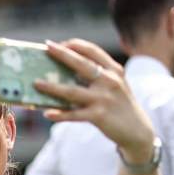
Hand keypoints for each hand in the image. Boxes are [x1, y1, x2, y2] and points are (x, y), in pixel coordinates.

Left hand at [35, 39, 156, 161]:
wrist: (137, 131)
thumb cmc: (119, 106)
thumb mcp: (114, 86)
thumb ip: (97, 76)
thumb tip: (64, 73)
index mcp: (114, 70)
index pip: (92, 51)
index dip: (74, 45)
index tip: (58, 44)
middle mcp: (110, 81)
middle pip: (81, 65)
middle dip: (62, 54)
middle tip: (46, 47)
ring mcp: (104, 99)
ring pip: (72, 91)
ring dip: (52, 87)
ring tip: (36, 83)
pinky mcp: (99, 116)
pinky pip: (74, 115)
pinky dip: (60, 115)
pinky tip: (47, 114)